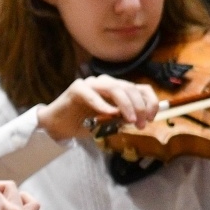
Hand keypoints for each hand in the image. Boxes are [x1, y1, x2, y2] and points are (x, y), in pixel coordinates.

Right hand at [36, 75, 158, 141]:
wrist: (58, 126)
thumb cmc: (84, 123)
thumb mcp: (110, 123)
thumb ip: (124, 118)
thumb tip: (141, 118)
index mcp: (117, 89)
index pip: (141, 89)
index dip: (150, 101)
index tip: (152, 118)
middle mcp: (107, 83)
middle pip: (130, 88)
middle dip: (140, 107)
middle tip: (141, 124)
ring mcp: (92, 84)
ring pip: (116, 88)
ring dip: (126, 105)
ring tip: (130, 120)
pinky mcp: (78, 88)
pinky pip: (93, 95)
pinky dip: (103, 105)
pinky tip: (109, 114)